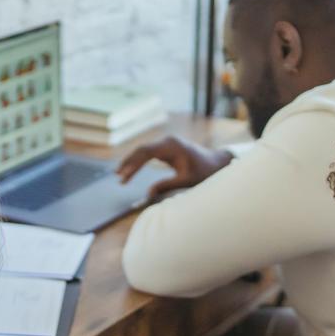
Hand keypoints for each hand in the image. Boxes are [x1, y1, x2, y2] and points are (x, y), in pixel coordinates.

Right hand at [116, 135, 232, 197]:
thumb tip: (148, 194)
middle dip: (129, 163)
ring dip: (132, 162)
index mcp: (172, 146)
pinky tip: (130, 171)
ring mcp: (167, 143)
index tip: (124, 176)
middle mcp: (167, 141)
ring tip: (120, 176)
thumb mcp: (186, 181)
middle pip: (142, 149)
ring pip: (143, 150)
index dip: (133, 164)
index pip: (146, 152)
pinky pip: (148, 153)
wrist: (217, 163)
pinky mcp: (167, 148)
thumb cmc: (204, 172)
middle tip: (118, 177)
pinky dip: (139, 162)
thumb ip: (167, 186)